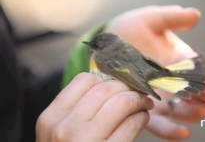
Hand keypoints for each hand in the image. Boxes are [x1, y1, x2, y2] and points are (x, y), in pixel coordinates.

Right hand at [36, 73, 152, 141]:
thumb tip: (111, 83)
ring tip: (144, 105)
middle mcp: (65, 128)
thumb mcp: (61, 133)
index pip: (84, 80)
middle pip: (106, 88)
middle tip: (138, 92)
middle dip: (128, 87)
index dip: (106, 79)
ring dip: (138, 100)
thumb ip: (79, 110)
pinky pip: (131, 125)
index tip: (118, 85)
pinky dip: (141, 117)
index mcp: (51, 118)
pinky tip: (141, 119)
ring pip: (121, 102)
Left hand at [108, 6, 204, 139]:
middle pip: (193, 94)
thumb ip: (172, 18)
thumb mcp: (149, 20)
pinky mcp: (143, 109)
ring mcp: (159, 97)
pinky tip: (182, 133)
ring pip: (181, 111)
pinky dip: (172, 131)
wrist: (104, 46)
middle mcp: (172, 81)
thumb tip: (196, 15)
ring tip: (200, 113)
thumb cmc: (129, 31)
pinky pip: (159, 124)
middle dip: (204, 98)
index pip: (197, 72)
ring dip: (193, 114)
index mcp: (178, 61)